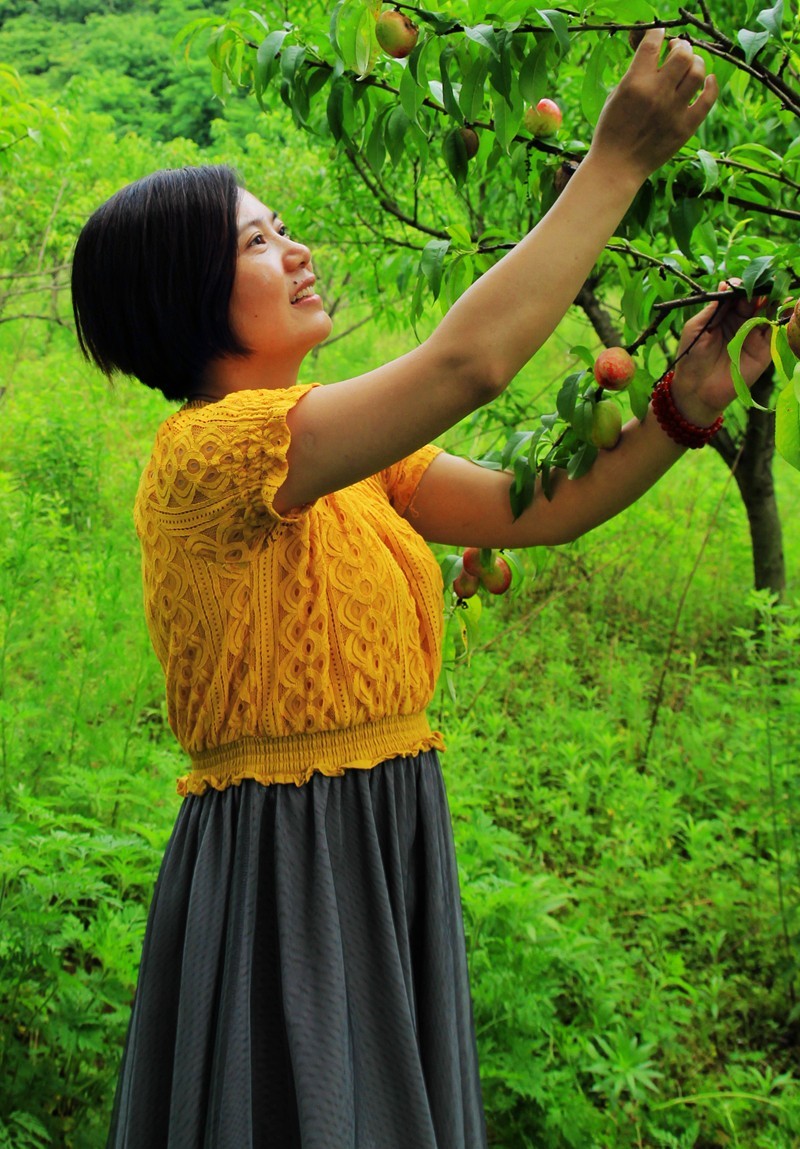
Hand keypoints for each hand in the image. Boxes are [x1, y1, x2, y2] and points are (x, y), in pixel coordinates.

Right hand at [590, 30, 717, 184]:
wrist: (616, 167)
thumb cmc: (611, 132)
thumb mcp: (615, 97)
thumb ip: (635, 75)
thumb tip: (655, 57)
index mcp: (635, 83)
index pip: (653, 43)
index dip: (658, 33)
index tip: (659, 35)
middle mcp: (657, 94)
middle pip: (682, 54)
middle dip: (681, 46)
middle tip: (677, 50)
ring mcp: (673, 111)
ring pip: (697, 72)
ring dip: (696, 62)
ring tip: (690, 65)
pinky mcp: (685, 128)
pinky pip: (708, 99)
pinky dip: (711, 85)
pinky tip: (708, 80)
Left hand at [670, 282, 772, 425]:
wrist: (696, 389)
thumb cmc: (691, 358)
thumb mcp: (696, 328)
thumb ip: (712, 308)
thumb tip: (725, 284)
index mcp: (723, 314)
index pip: (737, 294)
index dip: (740, 286)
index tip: (739, 285)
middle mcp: (741, 321)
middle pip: (754, 298)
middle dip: (756, 289)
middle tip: (756, 287)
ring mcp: (753, 334)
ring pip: (767, 310)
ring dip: (771, 298)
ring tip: (770, 292)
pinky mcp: (763, 349)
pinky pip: (774, 329)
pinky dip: (780, 315)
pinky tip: (781, 304)